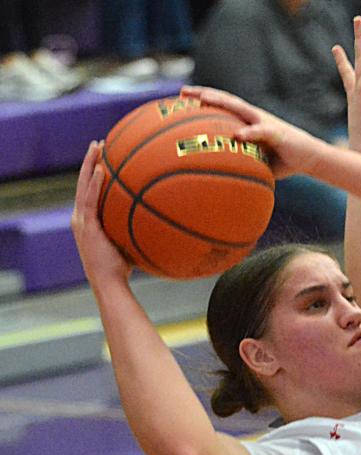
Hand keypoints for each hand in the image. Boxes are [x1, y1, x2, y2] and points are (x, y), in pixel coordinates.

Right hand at [71, 141, 131, 286]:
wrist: (109, 282)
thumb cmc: (121, 268)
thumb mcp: (127, 242)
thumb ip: (134, 228)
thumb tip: (158, 220)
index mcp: (88, 220)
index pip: (89, 190)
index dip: (94, 172)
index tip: (102, 156)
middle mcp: (81, 217)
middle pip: (83, 182)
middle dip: (90, 161)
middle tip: (97, 143)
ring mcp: (81, 220)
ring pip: (83, 185)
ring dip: (90, 164)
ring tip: (97, 146)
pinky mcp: (86, 226)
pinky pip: (90, 199)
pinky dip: (95, 183)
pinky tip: (101, 169)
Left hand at [179, 85, 317, 179]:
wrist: (309, 157)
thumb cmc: (281, 159)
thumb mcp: (255, 159)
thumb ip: (239, 161)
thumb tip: (217, 176)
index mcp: (247, 120)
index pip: (222, 105)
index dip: (202, 99)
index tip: (181, 97)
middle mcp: (253, 116)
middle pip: (225, 99)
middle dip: (204, 94)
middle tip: (183, 91)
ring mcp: (264, 122)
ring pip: (239, 107)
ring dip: (221, 102)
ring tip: (204, 100)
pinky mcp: (277, 132)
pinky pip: (261, 131)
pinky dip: (249, 132)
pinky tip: (238, 135)